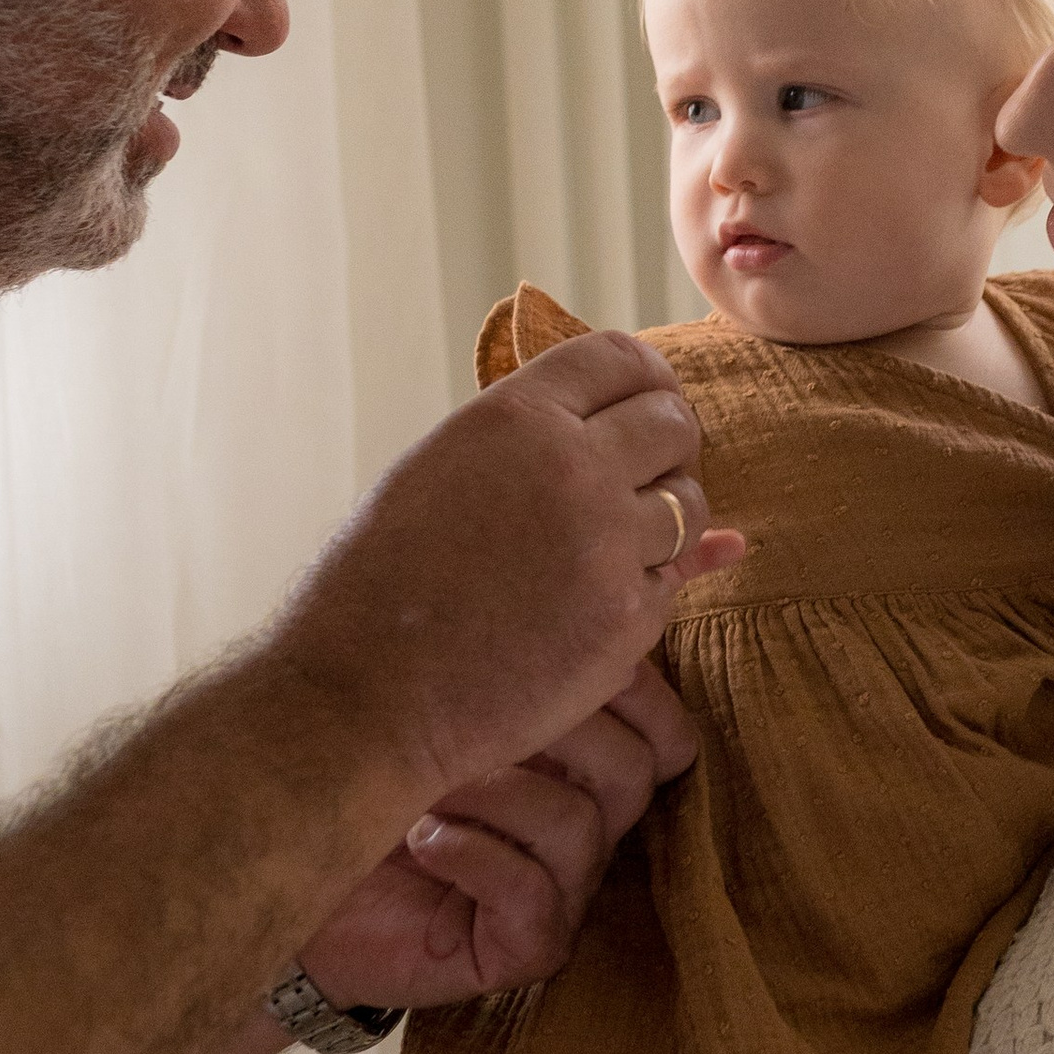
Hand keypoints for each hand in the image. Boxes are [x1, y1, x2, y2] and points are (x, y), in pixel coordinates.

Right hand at [274, 332, 743, 817]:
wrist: (362, 695)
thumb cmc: (381, 585)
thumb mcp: (442, 473)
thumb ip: (528, 443)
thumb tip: (613, 428)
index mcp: (514, 416)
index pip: (622, 358)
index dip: (645, 381)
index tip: (647, 407)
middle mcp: (571, 465)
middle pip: (672, 424)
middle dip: (668, 449)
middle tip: (642, 482)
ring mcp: (606, 543)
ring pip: (690, 506)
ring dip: (665, 524)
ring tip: (606, 550)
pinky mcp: (625, 619)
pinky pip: (669, 585)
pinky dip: (641, 595)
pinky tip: (584, 611)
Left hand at [300, 668, 693, 1011]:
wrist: (302, 866)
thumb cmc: (366, 778)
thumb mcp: (438, 701)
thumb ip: (506, 659)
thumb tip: (558, 581)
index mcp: (581, 765)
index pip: (665, 735)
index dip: (637, 693)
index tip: (573, 655)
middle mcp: (585, 829)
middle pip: (635, 774)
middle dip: (558, 728)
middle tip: (483, 712)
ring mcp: (561, 892)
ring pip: (580, 826)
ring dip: (496, 792)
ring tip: (427, 785)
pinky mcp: (526, 947)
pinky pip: (535, 894)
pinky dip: (473, 854)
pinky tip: (423, 840)